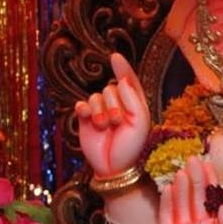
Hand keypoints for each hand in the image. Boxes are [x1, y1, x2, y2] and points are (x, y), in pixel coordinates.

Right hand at [74, 53, 150, 176]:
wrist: (113, 167)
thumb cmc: (131, 146)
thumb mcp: (140, 123)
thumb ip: (133, 99)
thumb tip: (121, 80)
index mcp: (134, 103)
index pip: (128, 80)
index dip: (122, 68)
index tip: (114, 56)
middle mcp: (117, 104)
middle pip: (110, 88)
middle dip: (113, 104)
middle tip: (118, 123)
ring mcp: (101, 111)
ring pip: (96, 96)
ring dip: (100, 112)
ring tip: (105, 127)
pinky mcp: (86, 118)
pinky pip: (82, 104)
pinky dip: (85, 110)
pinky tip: (88, 119)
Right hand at [159, 156, 222, 223]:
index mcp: (214, 219)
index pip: (212, 195)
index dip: (211, 179)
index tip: (209, 163)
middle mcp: (197, 219)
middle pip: (196, 194)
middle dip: (196, 177)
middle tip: (194, 160)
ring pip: (181, 201)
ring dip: (182, 186)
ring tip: (182, 171)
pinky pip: (166, 214)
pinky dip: (168, 201)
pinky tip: (169, 188)